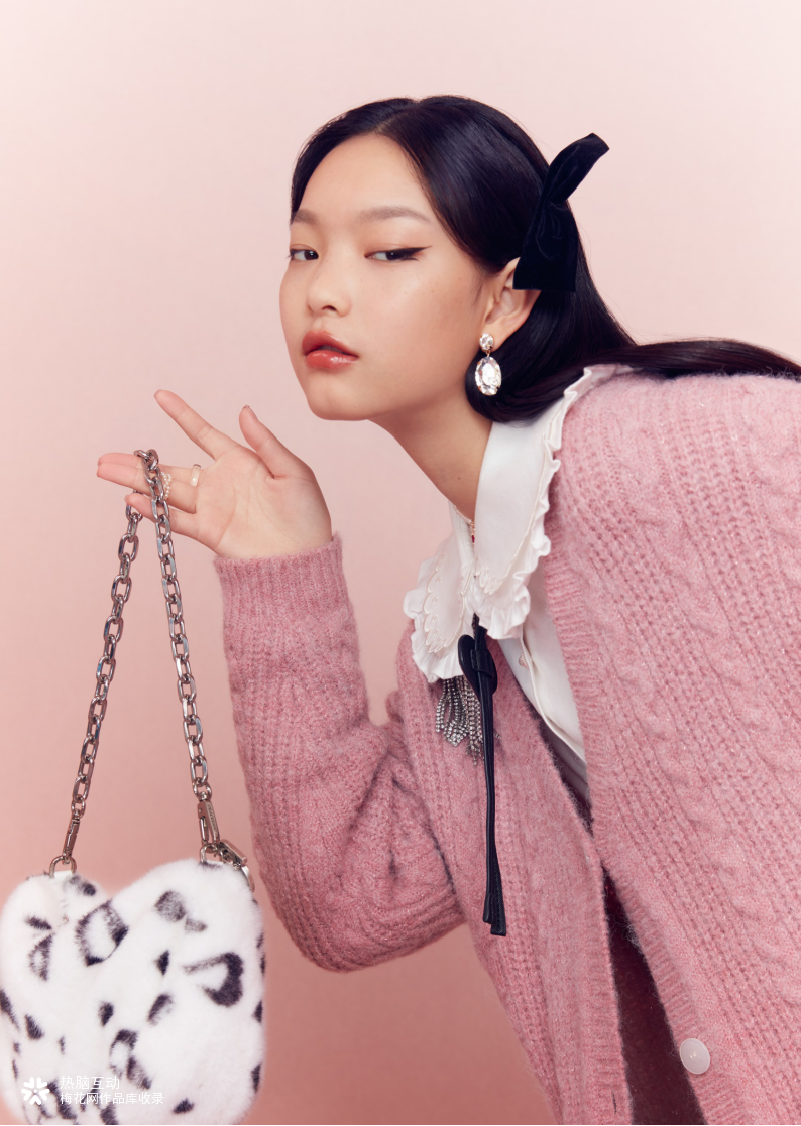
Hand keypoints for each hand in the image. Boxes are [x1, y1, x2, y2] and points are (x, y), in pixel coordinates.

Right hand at [97, 391, 332, 558]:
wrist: (306, 557)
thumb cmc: (307, 513)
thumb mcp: (293, 471)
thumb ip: (265, 442)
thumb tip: (244, 410)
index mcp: (240, 462)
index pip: (203, 433)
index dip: (181, 415)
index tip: (160, 396)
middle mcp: (219, 483)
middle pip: (171, 468)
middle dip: (138, 462)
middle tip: (106, 457)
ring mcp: (211, 508)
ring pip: (166, 491)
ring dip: (136, 483)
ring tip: (106, 472)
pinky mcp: (210, 532)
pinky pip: (176, 519)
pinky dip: (155, 511)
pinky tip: (132, 501)